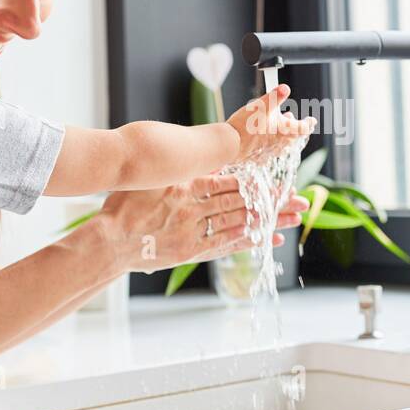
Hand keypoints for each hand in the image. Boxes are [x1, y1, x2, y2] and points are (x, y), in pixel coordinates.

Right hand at [96, 173, 309, 273]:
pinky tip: (270, 238)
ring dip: (270, 221)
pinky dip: (249, 241)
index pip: (230, 185)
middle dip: (274, 203)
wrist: (109, 241)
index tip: (279, 184)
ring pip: (239, 225)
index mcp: (187, 188)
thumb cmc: (124, 205)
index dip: (257, 186)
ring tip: (294, 217)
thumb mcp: (152, 178)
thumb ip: (181, 169)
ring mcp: (194, 233)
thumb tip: (205, 158)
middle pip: (242, 205)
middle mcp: (195, 211)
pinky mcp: (192, 251)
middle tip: (300, 200)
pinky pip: (226, 245)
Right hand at [226, 84, 315, 161]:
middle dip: (294, 125)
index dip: (309, 123)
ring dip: (282, 133)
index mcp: (286, 131)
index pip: (304, 128)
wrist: (230, 143)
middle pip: (294, 136)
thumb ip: (275, 96)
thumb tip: (285, 88)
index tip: (312, 120)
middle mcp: (281, 143)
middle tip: (290, 117)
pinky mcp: (260, 156)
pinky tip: (263, 135)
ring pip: (282, 143)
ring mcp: (270, 151)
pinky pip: (270, 149)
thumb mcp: (262, 105)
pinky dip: (270, 141)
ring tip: (276, 124)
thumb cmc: (246, 125)